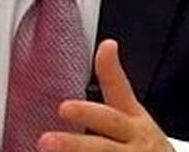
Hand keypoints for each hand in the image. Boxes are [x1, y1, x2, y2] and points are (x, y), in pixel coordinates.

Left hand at [42, 40, 171, 151]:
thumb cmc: (143, 151)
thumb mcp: (137, 127)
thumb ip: (111, 109)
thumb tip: (86, 75)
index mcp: (134, 121)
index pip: (122, 89)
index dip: (113, 68)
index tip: (106, 47)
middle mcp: (134, 138)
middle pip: (111, 122)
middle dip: (87, 114)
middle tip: (64, 106)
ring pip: (103, 150)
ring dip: (74, 146)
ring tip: (44, 143)